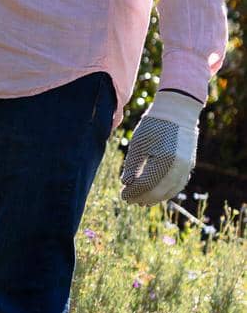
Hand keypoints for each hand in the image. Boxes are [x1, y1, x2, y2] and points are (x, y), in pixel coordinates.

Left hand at [120, 89, 202, 204]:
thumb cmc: (154, 125)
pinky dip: (167, 191)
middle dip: (142, 197)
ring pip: (170, 191)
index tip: (122, 194)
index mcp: (163, 160)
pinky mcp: (189, 165)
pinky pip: (178, 185)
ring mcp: (186, 167)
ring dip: (155, 198)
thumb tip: (126, 184)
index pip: (145, 184)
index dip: (133, 192)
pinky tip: (156, 193)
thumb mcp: (138, 144)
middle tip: (129, 200)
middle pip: (158, 191)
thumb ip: (132, 166)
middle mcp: (177, 166)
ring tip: (142, 200)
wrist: (178, 112)